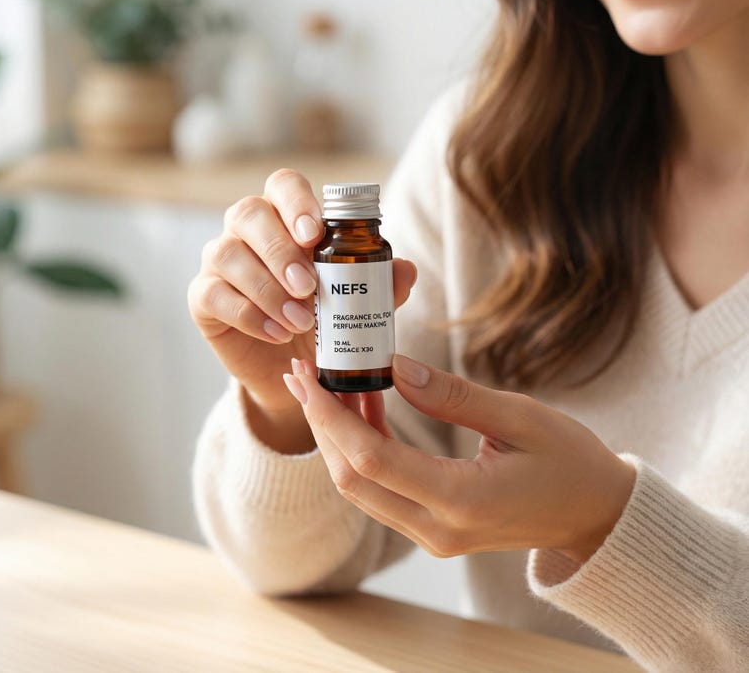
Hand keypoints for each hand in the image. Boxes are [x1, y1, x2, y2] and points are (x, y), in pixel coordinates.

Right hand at [188, 169, 416, 421]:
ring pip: (228, 253)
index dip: (297, 202)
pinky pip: (213, 294)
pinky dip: (249, 315)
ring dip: (267, 288)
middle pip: (248, 213)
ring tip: (301, 322)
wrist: (294, 368)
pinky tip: (278, 333)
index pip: (283, 185)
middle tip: (309, 287)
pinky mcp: (203, 297)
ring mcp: (219, 261)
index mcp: (284, 216)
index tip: (315, 234)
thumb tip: (406, 270)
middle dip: (280, 249)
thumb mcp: (357, 303)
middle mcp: (246, 230)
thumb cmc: (326, 320)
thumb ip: (380, 285)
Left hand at [284, 355, 635, 562]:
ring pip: (359, 486)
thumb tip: (394, 365)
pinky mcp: (432, 528)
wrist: (596, 516)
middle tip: (305, 373)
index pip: (371, 458)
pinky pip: (381, 490)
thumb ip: (452, 395)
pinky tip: (365, 407)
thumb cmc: (570, 462)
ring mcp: (432, 535)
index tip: (308, 375)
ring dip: (338, 435)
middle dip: (321, 423)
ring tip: (330, 382)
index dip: (331, 415)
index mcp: (461, 500)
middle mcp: (437, 528)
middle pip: (351, 478)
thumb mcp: (520, 417)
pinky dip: (363, 448)